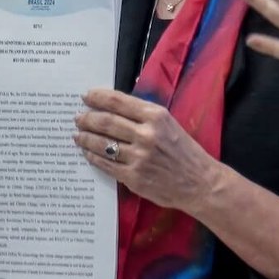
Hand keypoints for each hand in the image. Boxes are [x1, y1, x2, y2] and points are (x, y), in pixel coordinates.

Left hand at [73, 88, 219, 212]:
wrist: (200, 183)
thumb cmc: (185, 151)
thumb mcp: (169, 124)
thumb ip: (143, 115)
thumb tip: (113, 107)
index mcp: (155, 116)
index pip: (118, 102)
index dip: (97, 97)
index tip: (86, 96)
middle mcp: (146, 135)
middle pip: (105, 122)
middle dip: (87, 118)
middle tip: (78, 117)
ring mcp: (138, 157)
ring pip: (102, 144)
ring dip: (85, 138)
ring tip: (77, 135)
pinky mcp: (133, 177)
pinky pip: (106, 164)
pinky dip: (93, 157)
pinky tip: (87, 153)